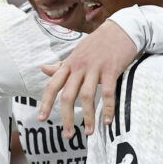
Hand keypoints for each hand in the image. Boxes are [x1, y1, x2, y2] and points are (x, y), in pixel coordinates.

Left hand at [39, 20, 137, 136]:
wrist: (121, 28)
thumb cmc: (98, 43)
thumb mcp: (77, 52)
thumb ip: (62, 65)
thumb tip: (43, 69)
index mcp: (70, 64)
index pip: (53, 85)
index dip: (45, 102)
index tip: (41, 118)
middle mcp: (79, 67)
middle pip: (68, 95)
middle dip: (66, 117)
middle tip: (68, 135)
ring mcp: (96, 68)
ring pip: (87, 96)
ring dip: (88, 117)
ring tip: (89, 133)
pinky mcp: (111, 69)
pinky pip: (108, 93)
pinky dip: (108, 109)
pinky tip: (107, 121)